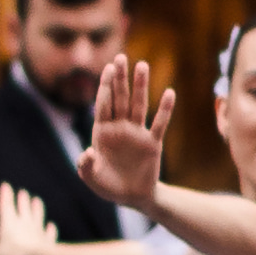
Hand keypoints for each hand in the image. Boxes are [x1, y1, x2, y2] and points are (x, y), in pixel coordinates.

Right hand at [0, 183, 57, 254]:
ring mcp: (38, 230)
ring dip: (37, 207)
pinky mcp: (49, 241)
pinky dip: (51, 228)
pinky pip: (50, 232)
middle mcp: (25, 222)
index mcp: (9, 222)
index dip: (6, 194)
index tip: (5, 185)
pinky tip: (51, 225)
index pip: (6, 205)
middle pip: (24, 206)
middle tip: (23, 191)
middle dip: (23, 198)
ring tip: (37, 200)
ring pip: (38, 215)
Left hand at [85, 54, 176, 210]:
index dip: (104, 86)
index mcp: (102, 132)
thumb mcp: (92, 178)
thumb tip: (88, 152)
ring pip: (138, 105)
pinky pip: (159, 123)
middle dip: (120, 78)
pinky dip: (165, 109)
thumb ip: (86, 166)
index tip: (107, 67)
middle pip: (120, 98)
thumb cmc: (108, 185)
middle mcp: (119, 128)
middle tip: (121, 56)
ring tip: (142, 65)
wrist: (131, 197)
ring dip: (140, 86)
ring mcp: (136, 133)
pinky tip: (169, 93)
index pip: (103, 104)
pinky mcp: (152, 143)